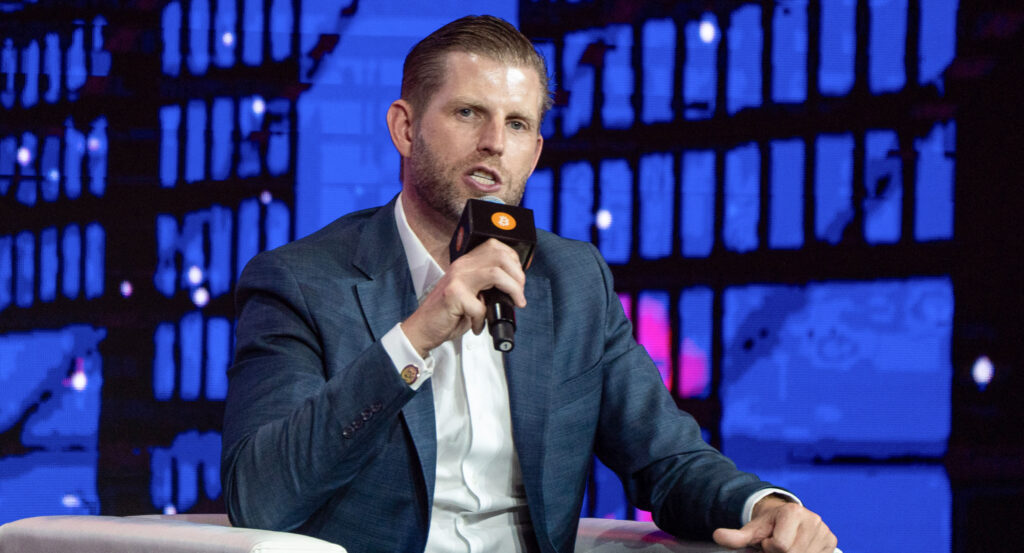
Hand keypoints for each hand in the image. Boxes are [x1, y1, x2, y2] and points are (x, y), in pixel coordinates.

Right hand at [402, 239, 525, 355]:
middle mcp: (461, 267)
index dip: (514, 261)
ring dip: (512, 289)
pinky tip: (477, 326)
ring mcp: (457, 279)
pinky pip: (480, 306)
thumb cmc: (447, 313)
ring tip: (515, 303)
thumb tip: (512, 289)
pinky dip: (482, 320)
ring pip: (495, 273)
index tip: (519, 280)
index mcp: (466, 263)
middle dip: (518, 276)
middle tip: (519, 294)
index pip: (496, 247)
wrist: (423, 328)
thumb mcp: (470, 294)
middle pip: (500, 256)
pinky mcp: (453, 296)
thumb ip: (486, 286)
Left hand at [712, 495, 837, 552]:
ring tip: (785, 547)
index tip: (767, 541)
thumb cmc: (766, 526)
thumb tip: (717, 535)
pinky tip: (797, 549)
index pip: (780, 546)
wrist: (783, 518)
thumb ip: (735, 536)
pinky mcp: (831, 541)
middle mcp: (813, 519)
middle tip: (775, 546)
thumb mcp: (751, 530)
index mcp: (792, 512)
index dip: (769, 548)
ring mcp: (825, 531)